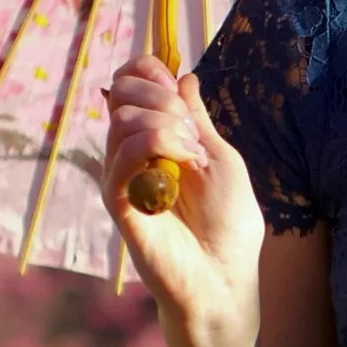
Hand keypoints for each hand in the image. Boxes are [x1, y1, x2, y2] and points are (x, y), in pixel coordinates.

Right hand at [99, 58, 264, 335]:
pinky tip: (183, 163)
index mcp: (155, 137)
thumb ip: (197, 118)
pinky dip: (154, 143)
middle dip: (161, 97)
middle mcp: (132, 152)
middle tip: (191, 134)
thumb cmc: (228, 222)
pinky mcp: (118, 199)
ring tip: (193, 156)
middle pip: (121, 92)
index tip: (177, 90)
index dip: (148, 71)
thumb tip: (185, 78)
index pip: (130, 82)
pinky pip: (122, 153)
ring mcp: (121, 175)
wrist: (222, 274)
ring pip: (122, 118)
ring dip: (165, 124)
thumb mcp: (221, 157)